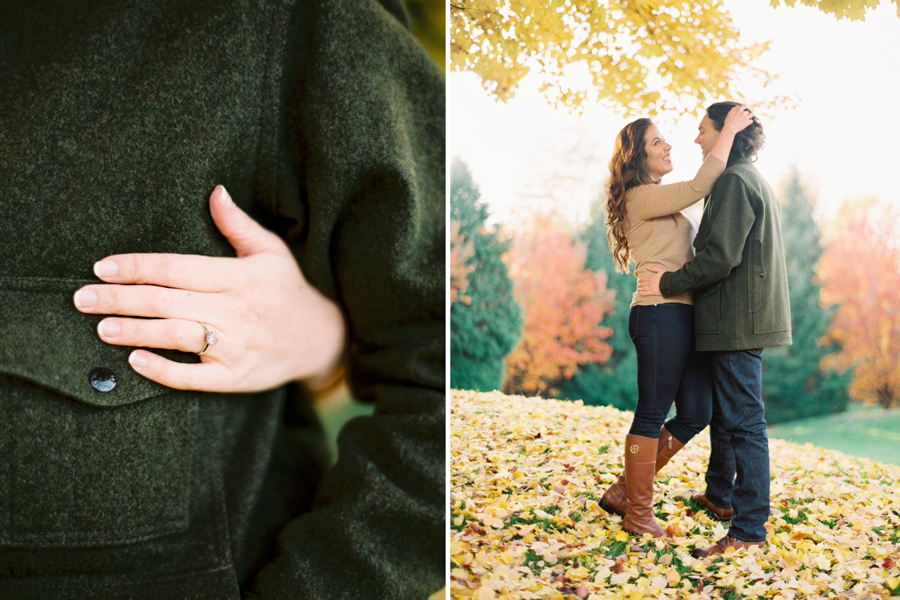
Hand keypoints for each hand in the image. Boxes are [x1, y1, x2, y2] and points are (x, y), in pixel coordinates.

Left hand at [73, 186, 345, 392]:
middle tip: (83, 298)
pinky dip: (164, 370)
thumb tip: (214, 191)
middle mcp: (236, 311)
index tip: (103, 266)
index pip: (179, 268)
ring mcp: (236, 346)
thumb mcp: (271, 251)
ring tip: (101, 327)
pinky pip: (195, 377)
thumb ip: (238, 224)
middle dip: (122, 299)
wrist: (320, 339)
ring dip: (136, 331)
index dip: (139, 266)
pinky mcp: (235, 376)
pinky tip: (136, 362)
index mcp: (239, 277)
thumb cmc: (287, 290)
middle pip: (169, 301)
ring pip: (178, 336)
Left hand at [637, 266, 664, 295]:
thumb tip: (648, 267)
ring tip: (638, 289)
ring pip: (643, 288)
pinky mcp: (653, 292)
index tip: (638, 281)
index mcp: (651, 277)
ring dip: (639, 289)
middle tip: (638, 286)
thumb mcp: (661, 270)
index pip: (643, 279)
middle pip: (642, 284)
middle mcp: (650, 282)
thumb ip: (654, 268)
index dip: (640, 280)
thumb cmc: (667, 277)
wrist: (671, 283)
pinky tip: (639, 293)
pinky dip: (642, 293)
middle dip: (639, 285)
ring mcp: (651, 288)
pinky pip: (645, 293)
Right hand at [722, 104, 753, 134]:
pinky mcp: (747, 122)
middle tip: (745, 115)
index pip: (745, 105)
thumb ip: (734, 109)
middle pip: (748, 111)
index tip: (746, 107)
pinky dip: (750, 121)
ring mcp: (745, 118)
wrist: (730, 128)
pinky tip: (748, 122)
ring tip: (749, 117)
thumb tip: (738, 106)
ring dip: (750, 115)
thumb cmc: (728, 121)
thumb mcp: (729, 113)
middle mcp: (743, 113)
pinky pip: (751, 120)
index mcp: (738, 110)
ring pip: (752, 114)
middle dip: (747, 113)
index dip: (746, 106)